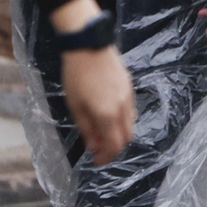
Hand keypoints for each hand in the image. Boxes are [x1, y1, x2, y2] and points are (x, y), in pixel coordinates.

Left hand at [60, 46, 135, 162]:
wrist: (88, 45)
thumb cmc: (76, 75)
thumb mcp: (75, 105)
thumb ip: (86, 128)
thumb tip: (93, 146)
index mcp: (107, 115)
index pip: (113, 146)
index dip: (106, 158)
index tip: (97, 162)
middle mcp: (123, 108)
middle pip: (126, 138)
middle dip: (114, 148)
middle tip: (100, 150)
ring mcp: (129, 96)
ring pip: (131, 124)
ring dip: (119, 134)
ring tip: (103, 133)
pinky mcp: (130, 87)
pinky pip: (131, 111)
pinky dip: (122, 120)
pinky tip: (109, 116)